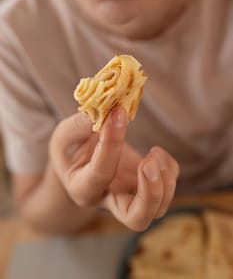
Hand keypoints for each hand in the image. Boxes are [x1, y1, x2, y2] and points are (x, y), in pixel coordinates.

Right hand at [49, 107, 178, 230]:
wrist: (81, 158)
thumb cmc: (71, 148)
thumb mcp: (65, 135)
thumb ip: (79, 126)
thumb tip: (105, 111)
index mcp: (82, 188)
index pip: (101, 173)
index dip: (111, 143)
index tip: (118, 113)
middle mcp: (108, 199)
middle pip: (136, 219)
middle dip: (150, 193)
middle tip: (148, 163)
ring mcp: (129, 195)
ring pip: (157, 209)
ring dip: (164, 181)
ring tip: (153, 154)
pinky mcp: (143, 186)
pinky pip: (167, 188)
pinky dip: (169, 170)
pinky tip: (156, 153)